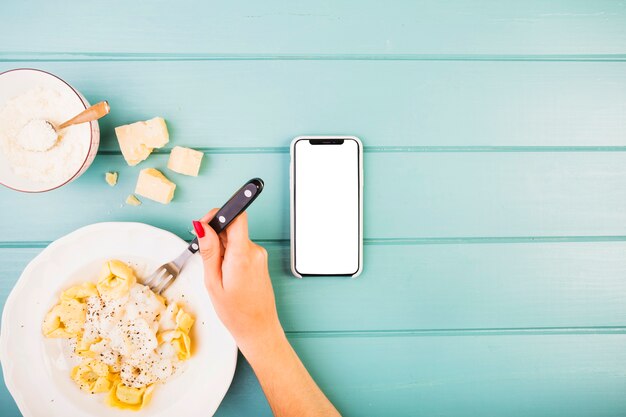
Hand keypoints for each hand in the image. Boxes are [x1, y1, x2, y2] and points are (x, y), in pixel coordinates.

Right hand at [193, 210, 282, 354]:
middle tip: (206, 257)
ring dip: (222, 248)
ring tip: (217, 272)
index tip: (204, 225)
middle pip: (232, 227)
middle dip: (216, 236)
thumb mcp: (214, 283)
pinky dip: (230, 255)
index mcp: (242, 255)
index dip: (218, 215)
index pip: (236, 217)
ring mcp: (259, 256)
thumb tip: (202, 227)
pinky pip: (241, 248)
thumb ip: (209, 252)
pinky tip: (226, 274)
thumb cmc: (236, 312)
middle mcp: (254, 252)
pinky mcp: (260, 260)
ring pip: (235, 238)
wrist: (259, 328)